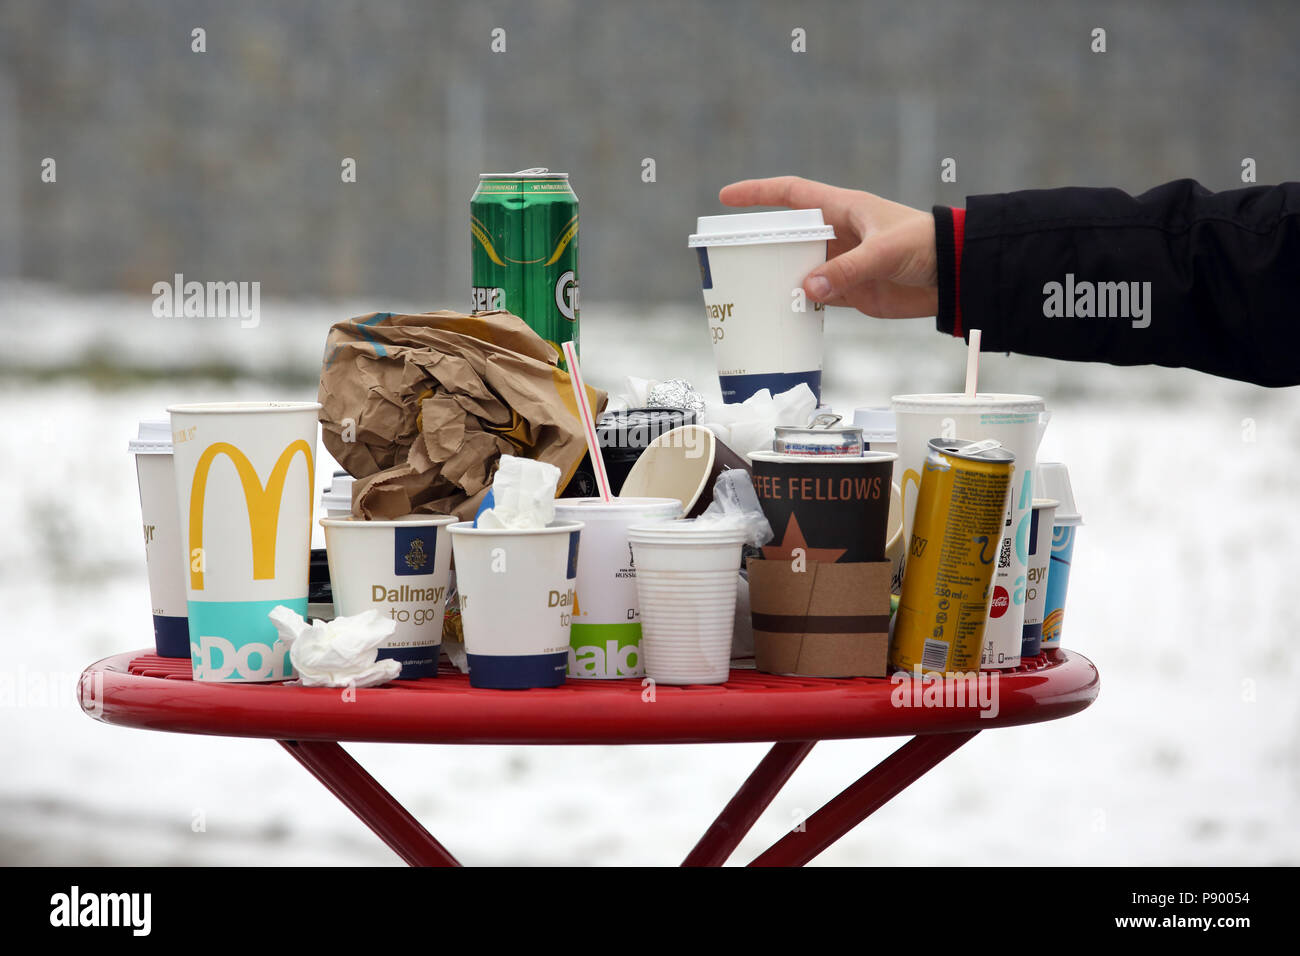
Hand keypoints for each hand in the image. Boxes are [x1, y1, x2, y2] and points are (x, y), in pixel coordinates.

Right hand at [718, 176, 938, 317]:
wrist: (956, 275)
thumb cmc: (926, 245)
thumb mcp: (885, 251)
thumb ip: (846, 270)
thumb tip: (805, 288)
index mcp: (842, 209)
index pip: (791, 194)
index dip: (757, 193)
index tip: (726, 197)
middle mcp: (837, 234)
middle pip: (787, 236)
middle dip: (760, 243)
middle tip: (730, 256)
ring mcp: (842, 264)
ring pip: (798, 269)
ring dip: (778, 279)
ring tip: (749, 290)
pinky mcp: (851, 291)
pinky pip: (816, 297)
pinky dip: (799, 305)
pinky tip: (782, 313)